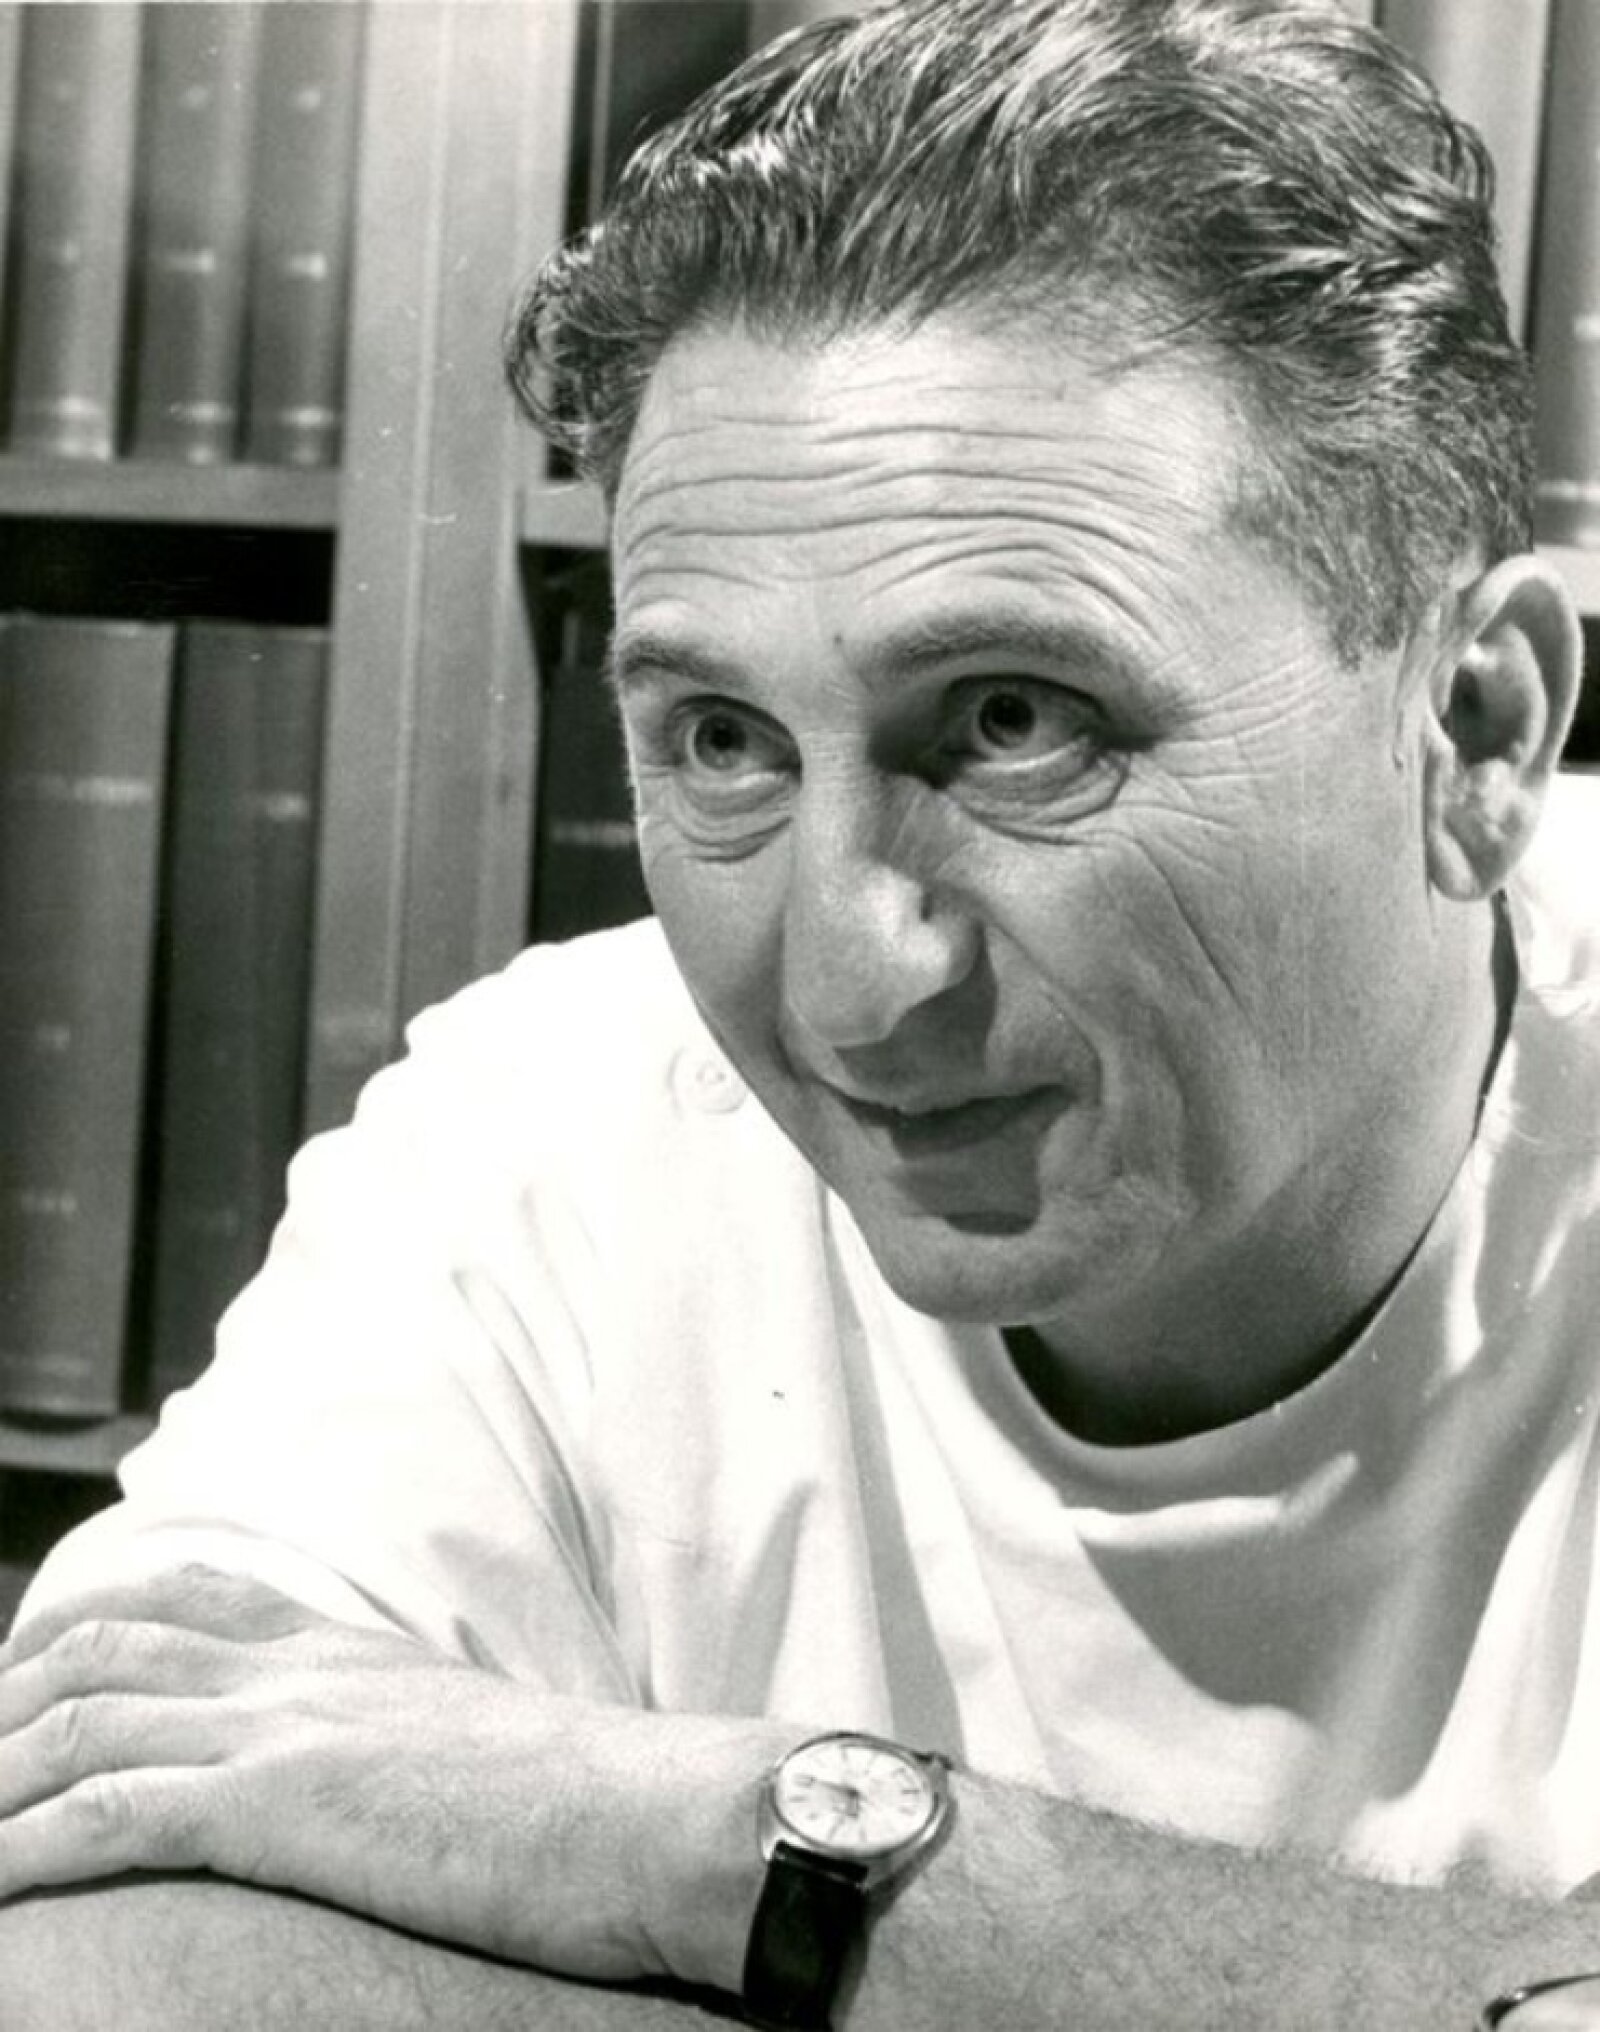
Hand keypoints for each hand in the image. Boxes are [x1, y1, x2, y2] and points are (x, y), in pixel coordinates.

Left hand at [0, 1566, 780, 1987]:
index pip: (183, 1599)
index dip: (77, 1628)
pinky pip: (111, 1812)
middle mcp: (300, 1671)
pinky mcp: (287, 1799)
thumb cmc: (587, 1807)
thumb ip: (398, 1740)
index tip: (25, 1674)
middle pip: (104, 1648)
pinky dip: (24, 1845)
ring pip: (85, 1720)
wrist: (655, 1814)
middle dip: (7, 1700)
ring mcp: (290, 1727)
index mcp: (345, 1652)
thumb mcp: (473, 1746)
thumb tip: (371, 1781)